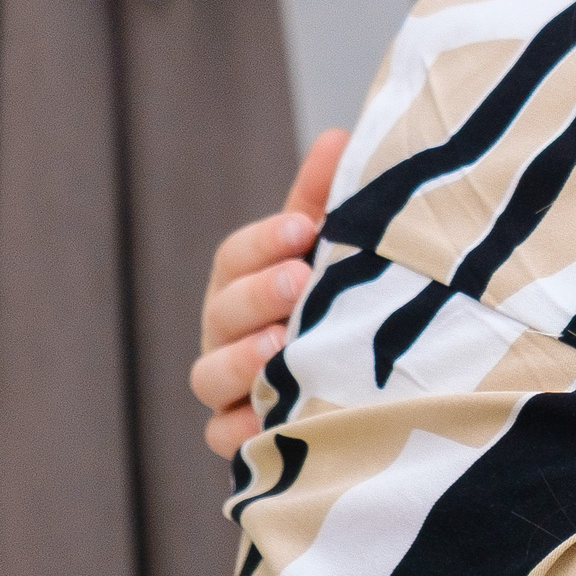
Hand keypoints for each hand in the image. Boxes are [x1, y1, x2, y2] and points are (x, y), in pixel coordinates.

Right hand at [190, 128, 347, 456]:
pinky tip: (271, 419)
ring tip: (280, 348)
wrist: (365, 379)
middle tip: (298, 281)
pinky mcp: (244, 440)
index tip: (306, 226)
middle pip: (221, 313)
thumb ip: (327, 200)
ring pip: (209, 377)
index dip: (264, 241)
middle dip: (258, 295)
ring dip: (241, 361)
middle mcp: (228, 333)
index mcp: (246, 281)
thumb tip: (337, 136)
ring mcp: (230, 388)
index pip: (236, 256)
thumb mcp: (336, 248)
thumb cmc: (340, 299)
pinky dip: (242, 431)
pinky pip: (224, 440)